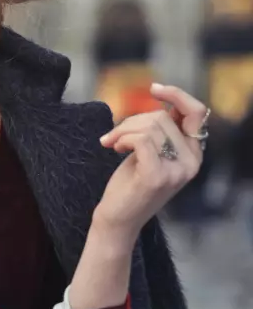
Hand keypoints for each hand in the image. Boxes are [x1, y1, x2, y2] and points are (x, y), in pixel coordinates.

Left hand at [95, 83, 208, 240]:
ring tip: (112, 144)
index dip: (177, 94)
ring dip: (122, 130)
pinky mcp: (156, 176)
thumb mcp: (151, 153)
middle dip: (131, 120)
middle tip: (113, 137)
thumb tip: (166, 100)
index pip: (197, 113)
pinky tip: (113, 148)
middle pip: (162, 116)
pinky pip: (140, 139)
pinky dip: (122, 139)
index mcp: (194, 155)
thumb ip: (163, 131)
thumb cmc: (129, 184)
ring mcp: (176, 171)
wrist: (117, 219)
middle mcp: (191, 163)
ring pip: (149, 125)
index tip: (154, 89)